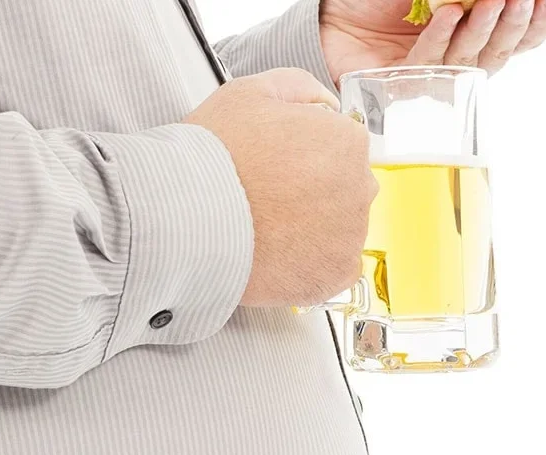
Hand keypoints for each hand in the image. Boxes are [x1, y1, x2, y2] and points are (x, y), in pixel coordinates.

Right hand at [184, 68, 376, 307]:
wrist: (185, 217)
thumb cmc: (214, 155)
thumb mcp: (251, 91)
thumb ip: (300, 88)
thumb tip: (327, 107)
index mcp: (346, 141)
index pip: (341, 145)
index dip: (305, 152)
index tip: (278, 164)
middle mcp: (359, 188)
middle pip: (345, 186)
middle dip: (315, 189)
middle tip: (270, 195)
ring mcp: (349, 235)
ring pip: (340, 228)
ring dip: (313, 226)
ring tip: (268, 225)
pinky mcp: (334, 275)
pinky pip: (334, 267)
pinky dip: (311, 263)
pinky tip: (279, 250)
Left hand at [320, 0, 545, 83]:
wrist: (333, 18)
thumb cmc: (380, 2)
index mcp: (475, 36)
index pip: (520, 37)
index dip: (539, 23)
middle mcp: (459, 58)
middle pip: (500, 51)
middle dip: (517, 24)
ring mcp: (432, 74)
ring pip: (469, 60)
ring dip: (485, 28)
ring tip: (494, 0)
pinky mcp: (402, 83)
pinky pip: (427, 61)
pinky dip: (440, 36)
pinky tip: (450, 14)